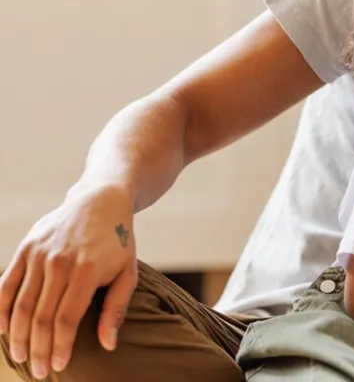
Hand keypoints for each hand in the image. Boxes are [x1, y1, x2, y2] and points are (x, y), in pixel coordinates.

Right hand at [0, 184, 137, 377]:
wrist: (100, 201)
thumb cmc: (118, 242)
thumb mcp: (128, 272)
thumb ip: (116, 308)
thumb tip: (108, 345)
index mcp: (87, 271)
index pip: (66, 319)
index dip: (60, 346)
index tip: (59, 366)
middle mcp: (59, 263)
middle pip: (40, 317)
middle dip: (38, 349)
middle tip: (39, 372)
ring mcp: (38, 255)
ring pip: (20, 305)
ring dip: (17, 336)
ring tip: (20, 357)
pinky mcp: (25, 249)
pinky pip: (6, 285)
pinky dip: (0, 309)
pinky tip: (2, 330)